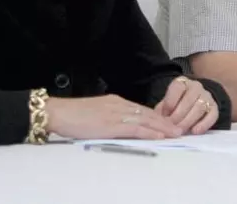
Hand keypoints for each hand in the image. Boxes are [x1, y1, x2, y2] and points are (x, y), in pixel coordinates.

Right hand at [46, 95, 181, 139]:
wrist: (58, 112)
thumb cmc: (72, 115)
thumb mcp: (96, 113)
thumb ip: (110, 117)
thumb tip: (120, 126)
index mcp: (115, 102)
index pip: (142, 109)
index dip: (157, 117)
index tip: (168, 123)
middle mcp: (119, 105)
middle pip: (148, 113)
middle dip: (164, 122)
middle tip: (179, 129)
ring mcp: (116, 114)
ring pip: (145, 120)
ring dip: (162, 127)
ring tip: (175, 133)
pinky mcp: (111, 124)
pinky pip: (134, 128)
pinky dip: (148, 132)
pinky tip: (158, 135)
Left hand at [154, 76, 218, 134]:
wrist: (194, 101)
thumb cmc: (176, 104)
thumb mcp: (166, 104)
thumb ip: (162, 110)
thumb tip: (158, 122)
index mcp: (182, 82)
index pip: (177, 88)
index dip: (169, 103)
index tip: (164, 116)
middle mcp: (196, 86)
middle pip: (188, 100)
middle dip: (178, 116)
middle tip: (171, 128)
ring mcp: (207, 96)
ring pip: (199, 107)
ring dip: (188, 121)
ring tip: (180, 131)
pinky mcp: (214, 107)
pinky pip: (212, 115)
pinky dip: (204, 124)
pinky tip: (195, 131)